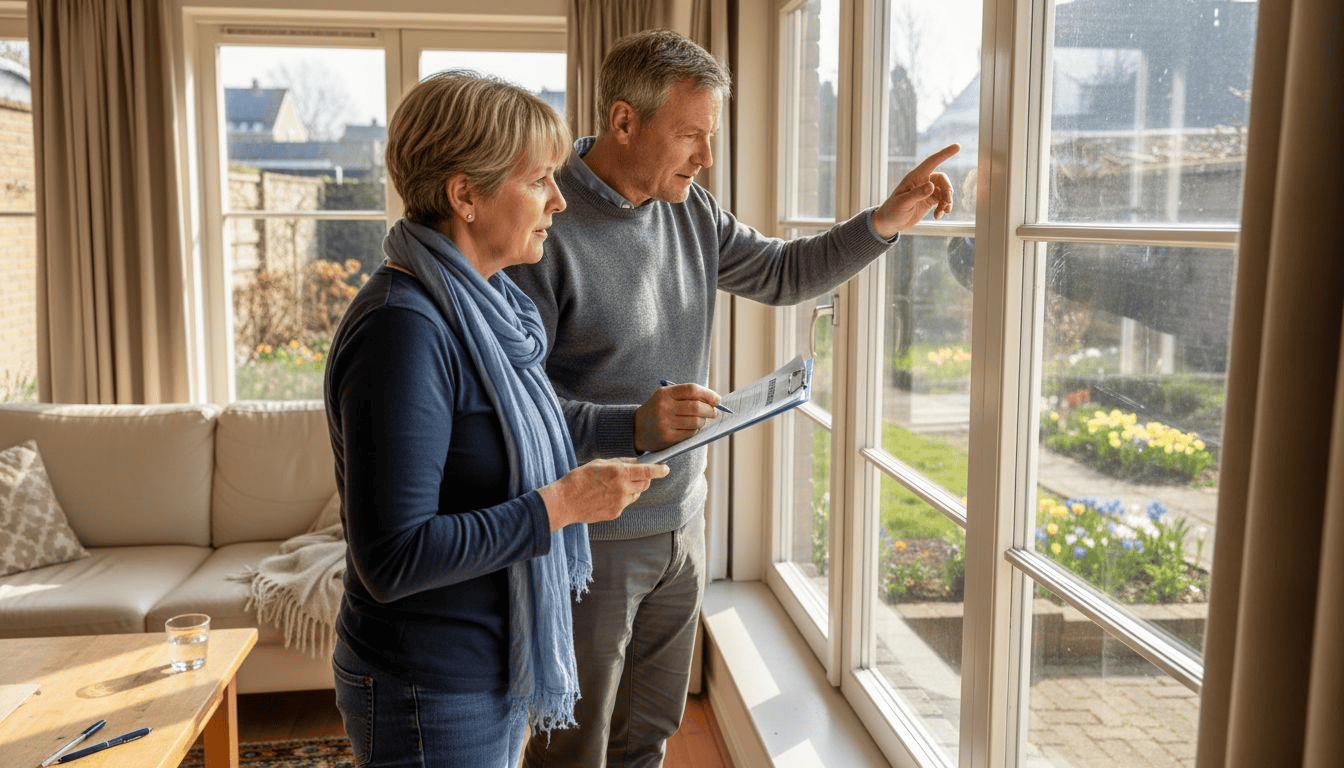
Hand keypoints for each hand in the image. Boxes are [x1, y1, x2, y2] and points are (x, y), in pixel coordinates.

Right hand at [539, 459, 670, 529]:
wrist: (565, 502)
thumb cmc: (579, 479)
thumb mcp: (599, 464)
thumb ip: (619, 463)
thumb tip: (635, 462)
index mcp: (619, 473)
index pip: (647, 471)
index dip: (659, 470)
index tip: (666, 468)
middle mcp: (623, 488)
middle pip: (645, 483)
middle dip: (644, 478)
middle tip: (634, 474)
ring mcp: (620, 503)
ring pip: (636, 494)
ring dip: (632, 488)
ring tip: (614, 485)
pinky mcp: (615, 513)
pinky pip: (625, 503)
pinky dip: (621, 498)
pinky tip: (606, 495)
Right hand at [634, 382, 725, 452]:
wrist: (636, 427)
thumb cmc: (658, 410)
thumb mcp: (667, 397)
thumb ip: (687, 396)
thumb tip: (715, 401)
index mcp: (665, 393)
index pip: (692, 390)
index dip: (708, 394)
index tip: (717, 400)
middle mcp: (664, 407)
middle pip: (697, 407)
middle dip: (710, 410)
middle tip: (713, 413)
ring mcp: (665, 423)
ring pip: (696, 422)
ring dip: (703, 422)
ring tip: (701, 421)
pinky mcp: (667, 437)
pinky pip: (690, 434)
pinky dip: (695, 431)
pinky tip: (692, 429)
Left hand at [871, 143, 960, 237]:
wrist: (889, 222)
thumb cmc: (892, 210)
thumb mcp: (903, 203)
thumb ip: (917, 194)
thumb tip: (932, 186)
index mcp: (914, 177)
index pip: (932, 161)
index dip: (945, 154)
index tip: (958, 146)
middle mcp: (922, 181)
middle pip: (942, 179)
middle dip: (948, 189)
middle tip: (947, 201)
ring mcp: (926, 191)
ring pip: (944, 190)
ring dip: (947, 201)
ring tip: (944, 211)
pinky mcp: (929, 200)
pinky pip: (942, 201)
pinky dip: (943, 207)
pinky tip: (938, 216)